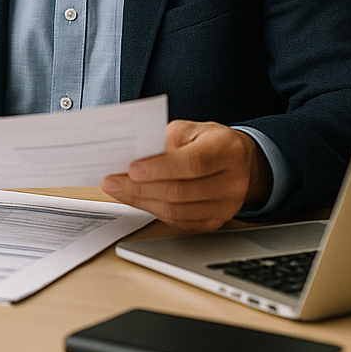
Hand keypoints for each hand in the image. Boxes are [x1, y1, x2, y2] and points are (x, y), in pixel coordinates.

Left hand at [101, 120, 272, 232]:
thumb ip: (165, 141)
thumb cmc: (208, 141)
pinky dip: (153, 211)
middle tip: (113, 182)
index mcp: (227, 150)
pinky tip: (138, 200)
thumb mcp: (190, 129)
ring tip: (119, 191)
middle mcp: (231, 182)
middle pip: (181, 192)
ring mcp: (225, 207)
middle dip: (141, 188)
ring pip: (177, 211)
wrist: (238, 161)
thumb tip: (134, 158)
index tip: (131, 169)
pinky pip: (178, 222)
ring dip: (142, 202)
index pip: (192, 163)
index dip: (160, 168)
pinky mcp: (214, 222)